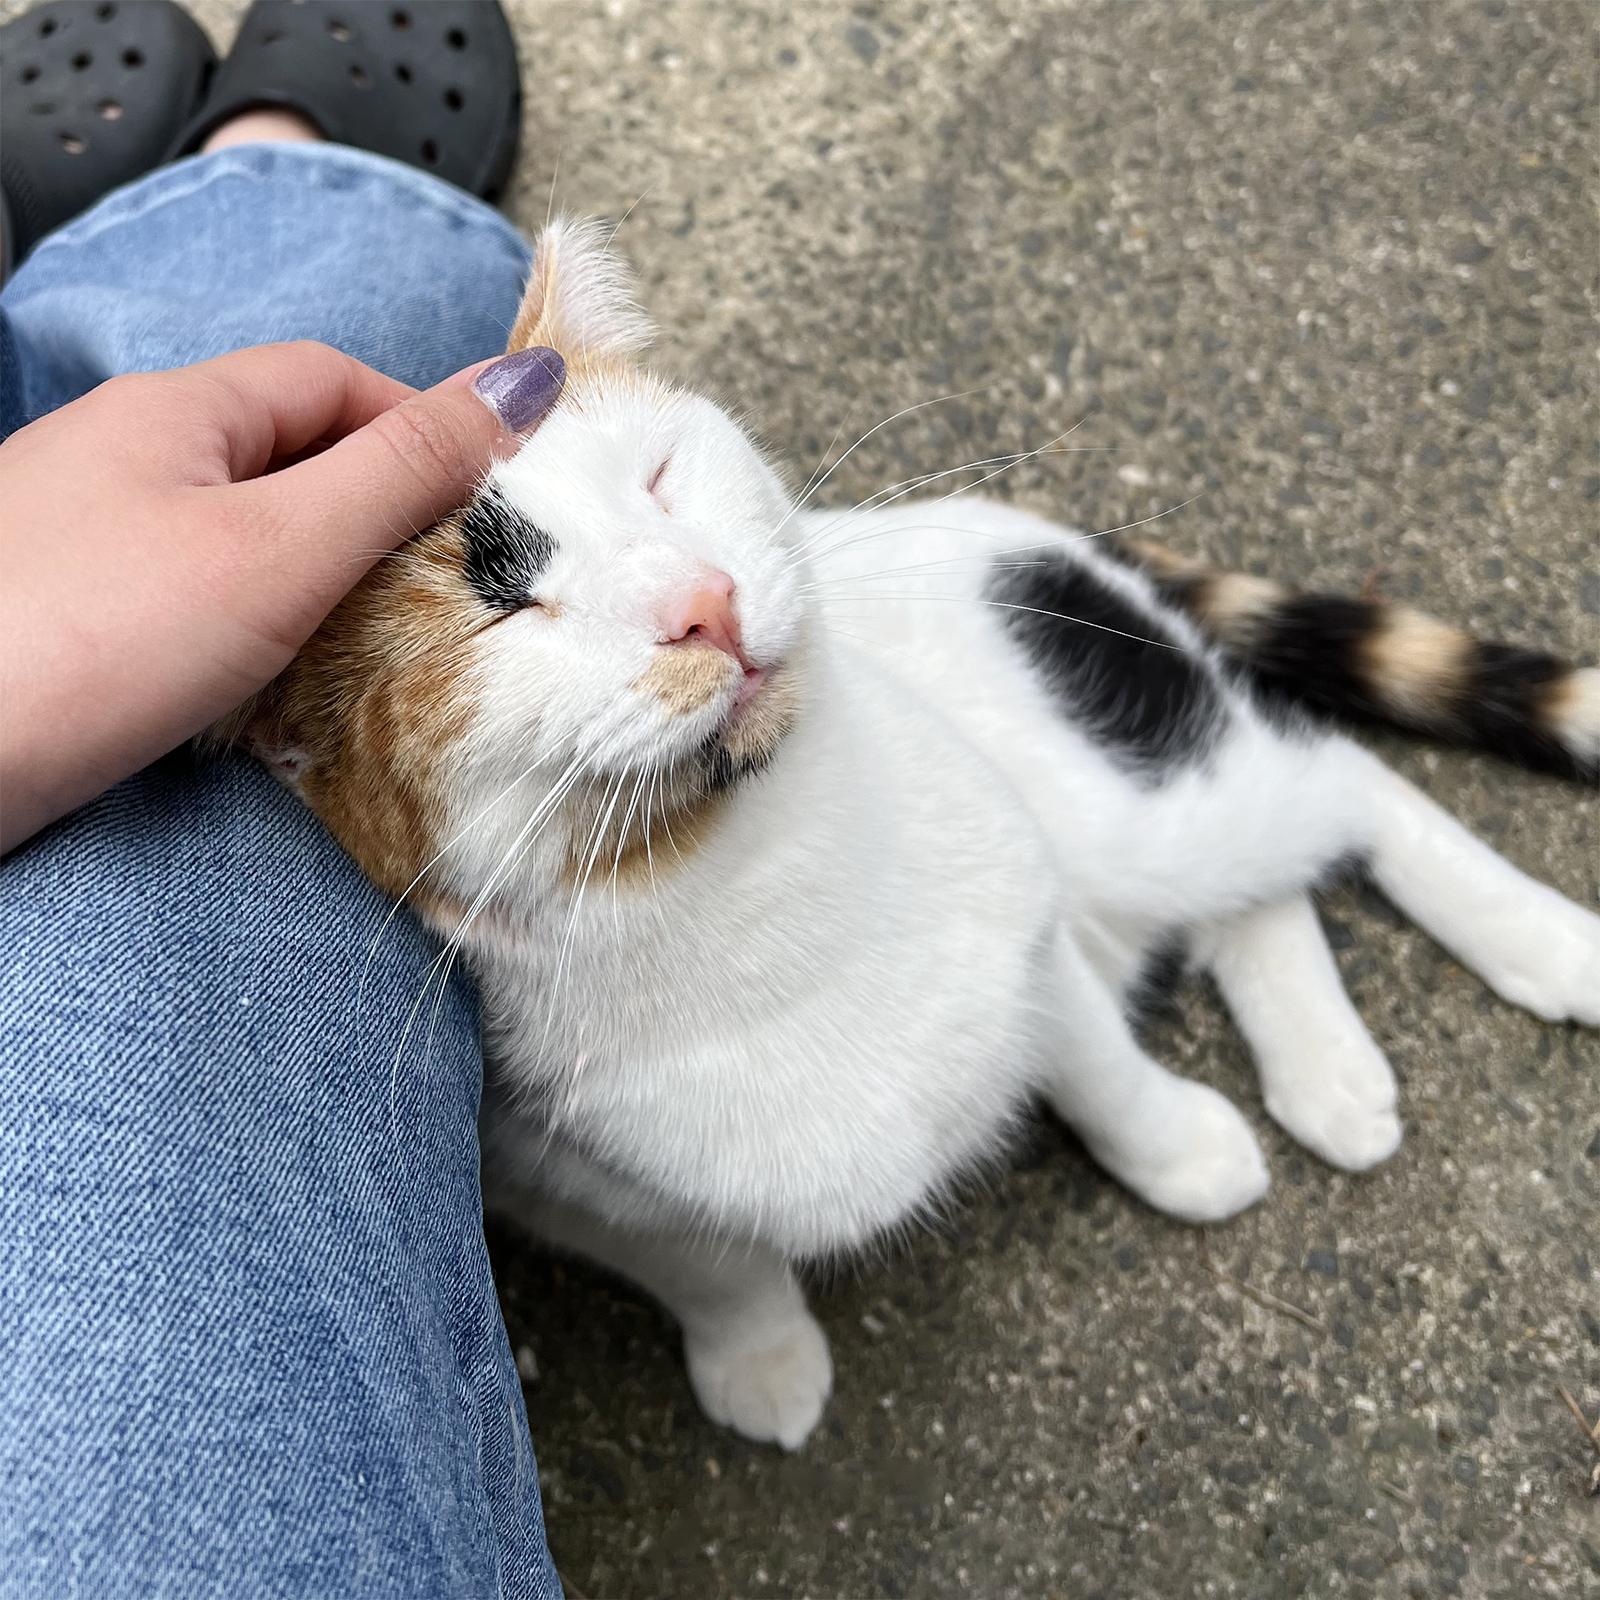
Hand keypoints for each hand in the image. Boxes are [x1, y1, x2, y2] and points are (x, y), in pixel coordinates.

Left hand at [0, 339, 562, 853]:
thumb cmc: (93, 640)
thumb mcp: (281, 547)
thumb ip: (403, 470)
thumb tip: (523, 381)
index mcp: (175, 409)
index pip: (333, 379)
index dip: (424, 423)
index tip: (492, 498)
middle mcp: (126, 453)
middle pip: (290, 449)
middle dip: (382, 501)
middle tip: (452, 576)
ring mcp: (94, 533)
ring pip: (245, 524)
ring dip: (325, 566)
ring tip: (382, 632)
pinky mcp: (78, 613)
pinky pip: (200, 588)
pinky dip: (262, 618)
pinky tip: (281, 672)